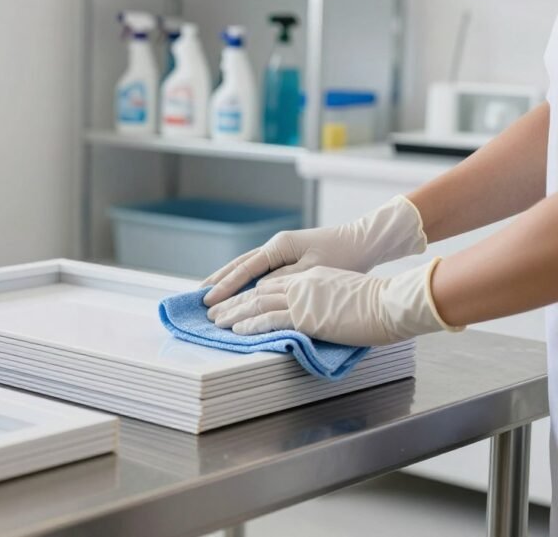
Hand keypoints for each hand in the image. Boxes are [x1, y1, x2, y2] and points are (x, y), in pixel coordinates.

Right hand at [201, 196, 426, 306]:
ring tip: (207, 291)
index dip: (225, 286)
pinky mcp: (287, 257)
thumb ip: (283, 281)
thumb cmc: (343, 255)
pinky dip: (243, 279)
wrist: (365, 241)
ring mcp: (280, 250)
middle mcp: (275, 246)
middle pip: (238, 265)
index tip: (208, 300)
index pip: (245, 269)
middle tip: (197, 297)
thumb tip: (255, 291)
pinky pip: (257, 270)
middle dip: (218, 282)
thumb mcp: (313, 271)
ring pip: (246, 266)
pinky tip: (237, 288)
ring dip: (226, 279)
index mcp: (279, 247)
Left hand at [205, 261, 460, 345]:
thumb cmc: (379, 303)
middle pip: (259, 290)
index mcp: (312, 277)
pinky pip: (270, 318)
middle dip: (233, 301)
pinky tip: (236, 330)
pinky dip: (250, 324)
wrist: (393, 301)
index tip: (236, 300)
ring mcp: (303, 297)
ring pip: (258, 302)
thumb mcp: (346, 295)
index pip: (273, 283)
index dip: (251, 292)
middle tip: (214, 310)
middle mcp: (303, 283)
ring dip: (234, 313)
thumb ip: (326, 302)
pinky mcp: (306, 314)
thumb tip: (320, 316)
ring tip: (216, 321)